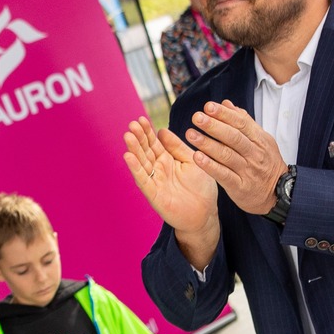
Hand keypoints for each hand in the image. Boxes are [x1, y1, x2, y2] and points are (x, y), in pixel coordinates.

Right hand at [123, 116, 218, 235]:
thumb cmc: (201, 187)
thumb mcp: (192, 161)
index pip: (154, 142)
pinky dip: (135, 168)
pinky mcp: (154, 194)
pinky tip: (128, 157)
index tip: (140, 119)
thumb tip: (162, 130)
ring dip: (134, 150)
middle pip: (145, 150)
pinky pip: (143, 180)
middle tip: (132, 124)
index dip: (147, 132)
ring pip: (141, 163)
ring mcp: (155, 181)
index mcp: (168, 159)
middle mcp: (158, 169)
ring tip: (128, 136)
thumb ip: (177, 147)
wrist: (206, 214)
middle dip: (139, 138)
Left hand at [184, 100, 287, 216]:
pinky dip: (210, 166)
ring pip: (227, 155)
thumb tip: (226, 103)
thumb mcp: (262, 140)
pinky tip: (197, 157)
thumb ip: (244, 122)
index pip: (241, 123)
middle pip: (234, 137)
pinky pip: (224, 175)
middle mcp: (254, 154)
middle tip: (197, 117)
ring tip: (190, 134)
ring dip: (207, 144)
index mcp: (260, 140)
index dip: (224, 114)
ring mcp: (248, 170)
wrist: (279, 193)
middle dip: (214, 126)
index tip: (208, 106)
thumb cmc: (266, 163)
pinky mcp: (240, 187)